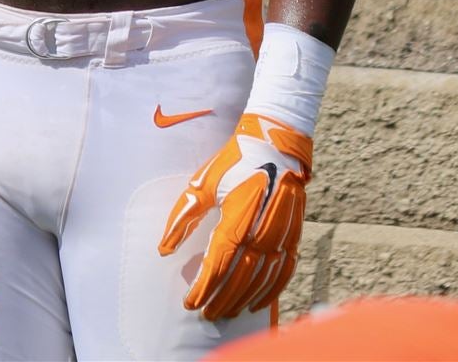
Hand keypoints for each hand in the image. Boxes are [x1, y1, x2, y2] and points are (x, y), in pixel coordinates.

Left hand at [158, 113, 311, 319]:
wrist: (275, 143)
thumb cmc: (234, 161)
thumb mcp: (203, 183)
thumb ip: (183, 217)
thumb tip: (164, 248)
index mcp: (236, 218)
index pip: (217, 264)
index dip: (203, 287)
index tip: (190, 302)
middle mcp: (260, 231)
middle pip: (239, 277)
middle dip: (220, 299)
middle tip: (205, 314)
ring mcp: (280, 235)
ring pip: (261, 279)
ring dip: (242, 299)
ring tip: (226, 312)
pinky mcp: (293, 234)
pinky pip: (284, 272)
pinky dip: (270, 291)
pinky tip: (257, 302)